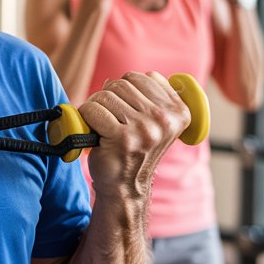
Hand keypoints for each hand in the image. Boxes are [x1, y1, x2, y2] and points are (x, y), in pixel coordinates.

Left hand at [79, 71, 192, 201]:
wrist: (125, 186)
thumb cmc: (134, 150)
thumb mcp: (153, 122)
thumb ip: (148, 96)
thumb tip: (118, 78)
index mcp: (178, 111)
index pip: (140, 77)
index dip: (123, 90)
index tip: (124, 110)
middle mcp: (165, 119)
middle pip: (120, 83)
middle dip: (107, 98)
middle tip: (109, 119)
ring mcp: (145, 129)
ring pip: (105, 95)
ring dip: (95, 108)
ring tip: (103, 126)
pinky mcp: (122, 138)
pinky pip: (92, 109)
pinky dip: (85, 118)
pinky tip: (94, 133)